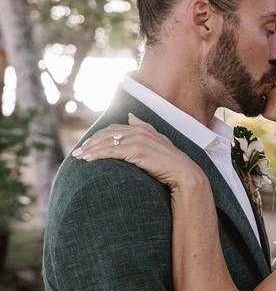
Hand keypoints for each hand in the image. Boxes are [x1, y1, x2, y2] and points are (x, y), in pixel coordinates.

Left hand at [72, 114, 203, 191]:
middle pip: (106, 134)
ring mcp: (137, 140)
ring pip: (106, 142)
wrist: (184, 174)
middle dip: (90, 143)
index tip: (87, 145)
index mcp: (142, 129)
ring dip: (89, 150)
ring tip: (78, 158)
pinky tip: (87, 160)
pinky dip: (96, 155)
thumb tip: (130, 116)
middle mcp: (138, 131)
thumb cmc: (171, 163)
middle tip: (77, 153)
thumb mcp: (158, 141)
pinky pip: (111, 151)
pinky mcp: (135, 150)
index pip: (113, 129)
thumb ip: (144, 127)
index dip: (98, 137)